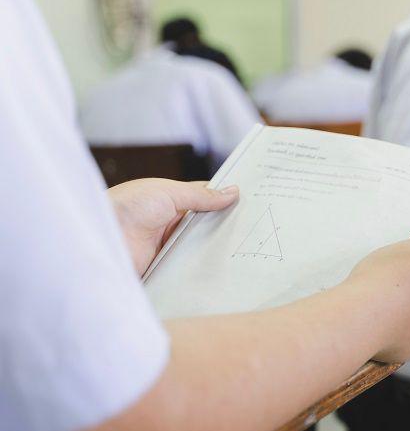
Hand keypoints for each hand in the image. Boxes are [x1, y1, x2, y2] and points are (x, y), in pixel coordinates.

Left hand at [108, 178, 239, 275]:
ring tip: (249, 248)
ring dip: (218, 248)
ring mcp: (170, 247)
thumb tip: (233, 191)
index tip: (252, 203)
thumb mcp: (168, 193)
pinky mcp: (167, 269)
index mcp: (173, 202)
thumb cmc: (127, 207)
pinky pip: (190, 269)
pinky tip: (226, 268)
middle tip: (257, 228)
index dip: (226, 201)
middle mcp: (173, 225)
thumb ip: (201, 195)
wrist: (101, 237)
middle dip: (227, 227)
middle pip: (208, 226)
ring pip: (203, 248)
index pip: (207, 201)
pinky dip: (204, 269)